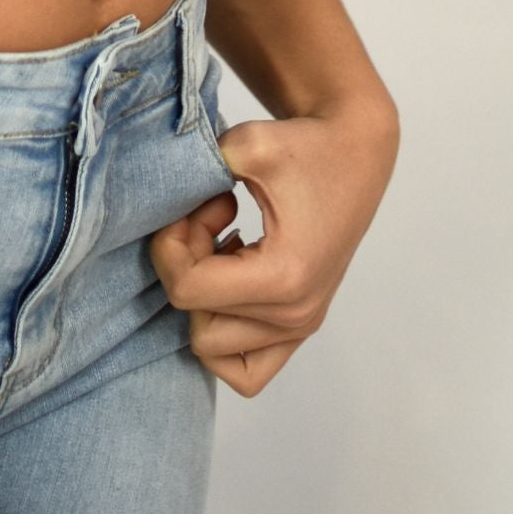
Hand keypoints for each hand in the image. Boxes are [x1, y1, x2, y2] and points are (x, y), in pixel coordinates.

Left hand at [149, 94, 398, 397]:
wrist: (356, 154)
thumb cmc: (305, 147)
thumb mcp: (246, 144)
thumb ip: (197, 172)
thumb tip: (156, 205)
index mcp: (284, 278)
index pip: (187, 291)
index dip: (171, 244)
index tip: (197, 202)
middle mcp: (295, 315)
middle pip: (197, 325)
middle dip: (186, 267)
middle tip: (207, 219)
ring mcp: (301, 327)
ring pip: (214, 351)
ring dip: (203, 298)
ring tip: (220, 246)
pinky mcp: (301, 326)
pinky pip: (245, 368)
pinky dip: (222, 331)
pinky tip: (230, 274)